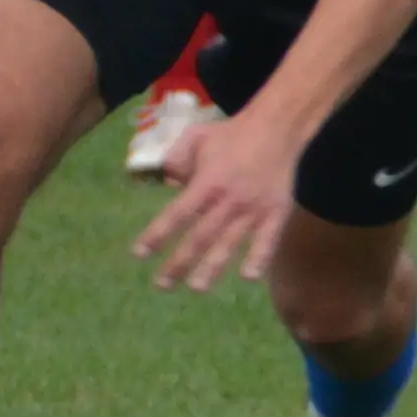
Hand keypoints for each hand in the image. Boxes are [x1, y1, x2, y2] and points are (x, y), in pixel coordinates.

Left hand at [132, 102, 304, 292]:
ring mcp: (254, 209)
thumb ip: (176, 159)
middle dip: (179, 263)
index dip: (157, 235)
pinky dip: (259, 258)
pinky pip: (268, 240)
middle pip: (200, 237)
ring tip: (196, 288)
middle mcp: (229, 200)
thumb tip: (168, 184)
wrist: (277, 127)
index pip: (177, 214)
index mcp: (207, 182)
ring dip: (212, 268)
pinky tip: (249, 278)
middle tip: (162, 285)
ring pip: (230, 244)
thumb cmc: (230, 134)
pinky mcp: (276, 213)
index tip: (139, 254)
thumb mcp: (194, 136)